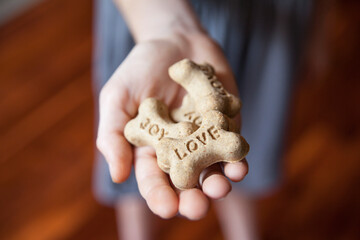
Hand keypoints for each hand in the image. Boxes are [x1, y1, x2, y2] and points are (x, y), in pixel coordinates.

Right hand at [96, 33, 247, 219]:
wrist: (175, 41)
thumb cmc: (141, 69)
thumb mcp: (117, 97)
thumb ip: (112, 134)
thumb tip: (117, 176)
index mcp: (150, 150)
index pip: (153, 181)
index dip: (158, 196)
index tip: (166, 206)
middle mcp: (180, 151)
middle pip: (186, 184)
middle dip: (191, 199)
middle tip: (195, 207)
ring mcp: (205, 140)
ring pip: (212, 172)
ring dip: (217, 185)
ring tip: (218, 189)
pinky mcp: (227, 127)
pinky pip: (233, 149)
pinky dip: (237, 160)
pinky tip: (238, 167)